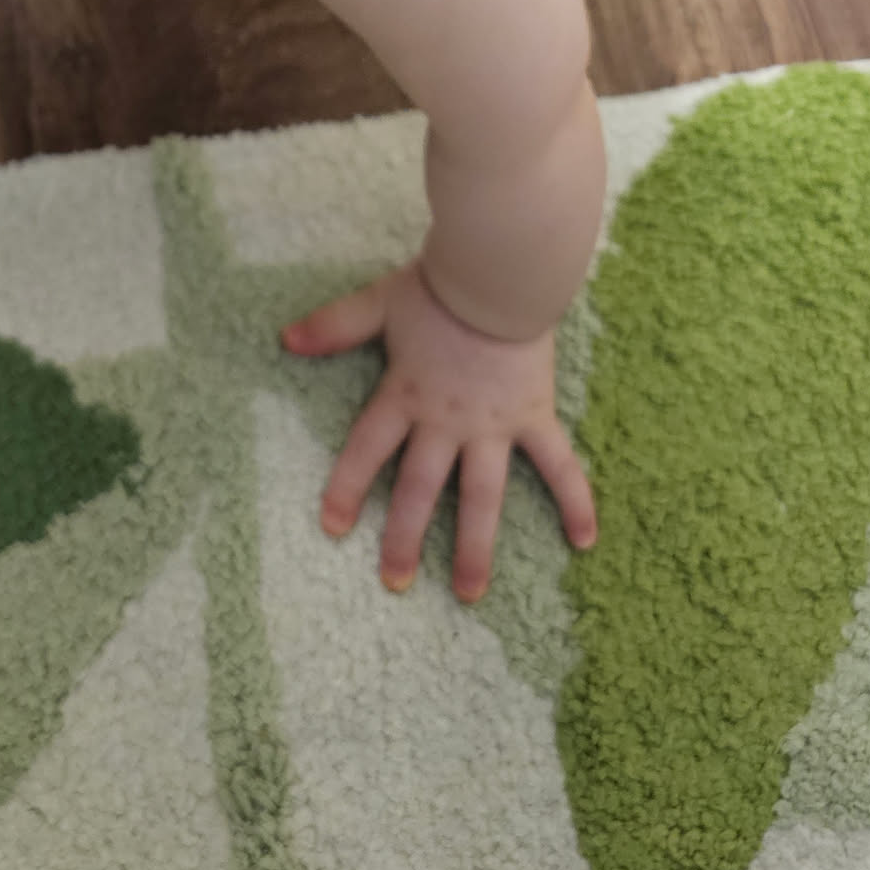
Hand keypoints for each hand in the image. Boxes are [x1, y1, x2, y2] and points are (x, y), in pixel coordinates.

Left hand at [282, 258, 595, 601]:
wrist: (501, 276)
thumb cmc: (440, 288)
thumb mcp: (378, 303)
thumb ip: (334, 325)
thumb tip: (284, 338)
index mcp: (406, 395)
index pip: (368, 448)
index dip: (348, 486)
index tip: (332, 526)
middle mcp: (446, 422)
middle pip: (421, 487)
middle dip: (406, 537)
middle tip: (396, 582)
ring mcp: (493, 427)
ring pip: (481, 497)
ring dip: (476, 547)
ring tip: (469, 594)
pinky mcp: (534, 417)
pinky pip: (559, 466)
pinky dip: (575, 502)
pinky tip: (584, 542)